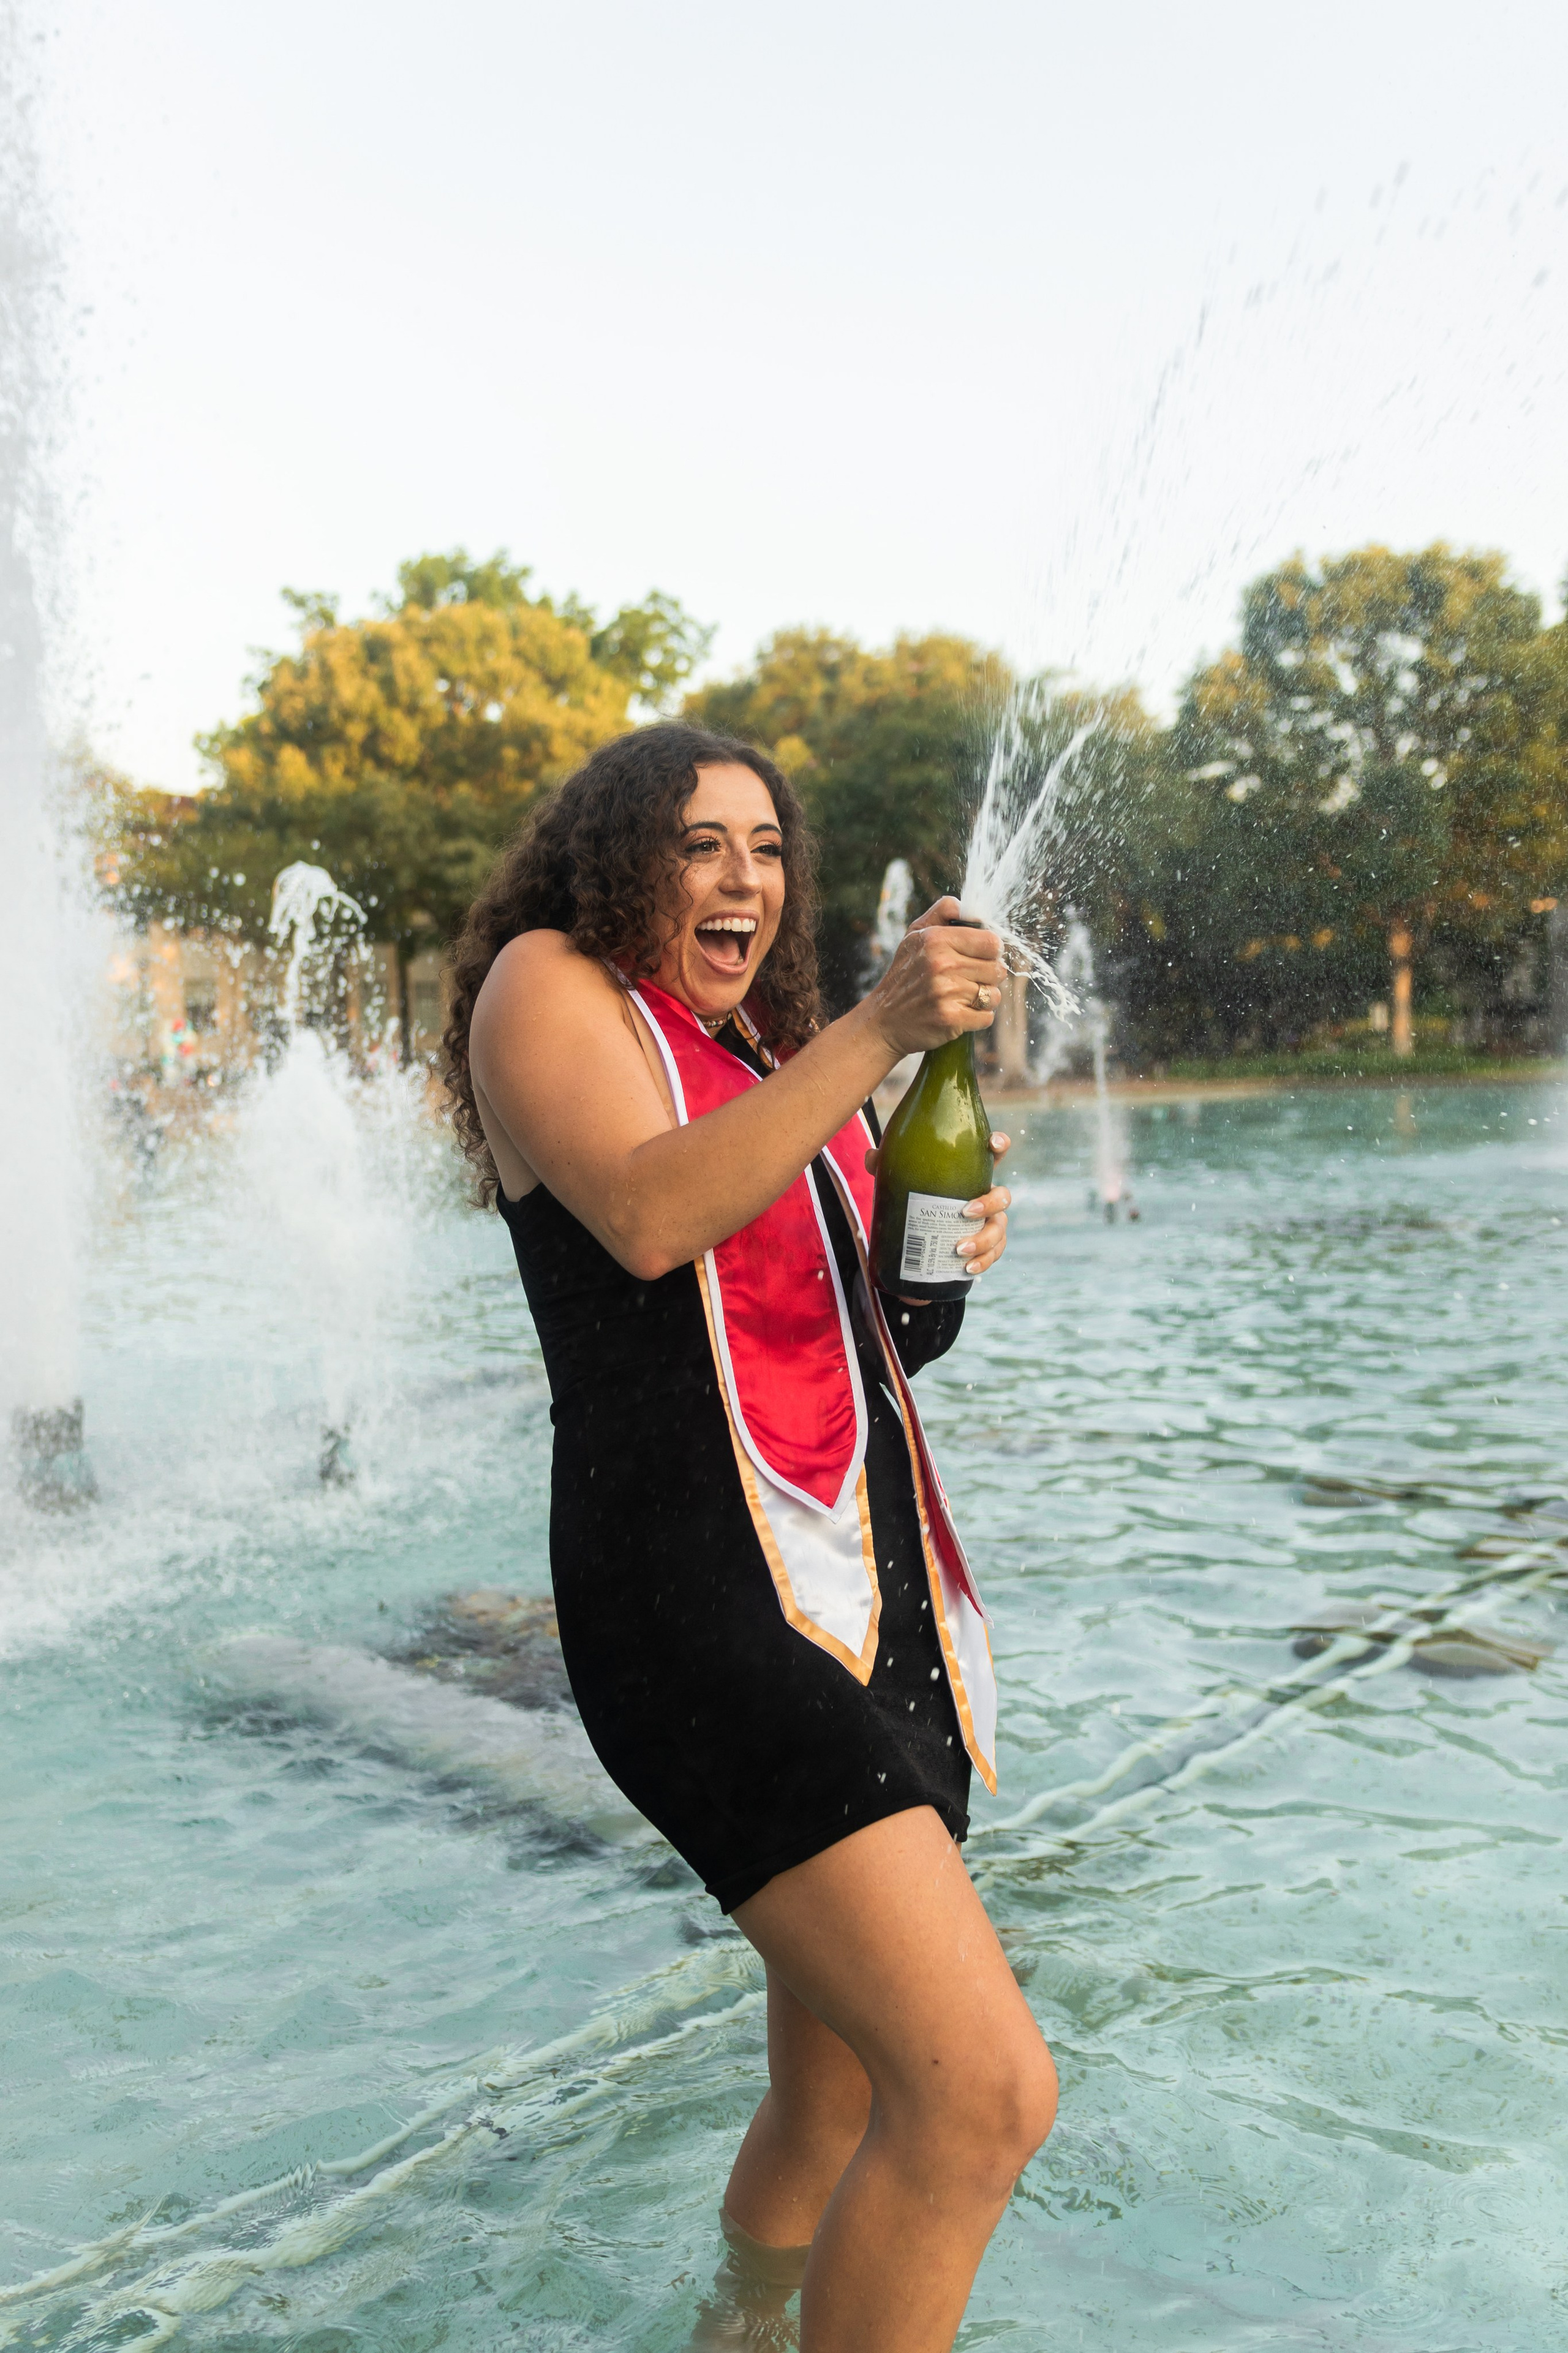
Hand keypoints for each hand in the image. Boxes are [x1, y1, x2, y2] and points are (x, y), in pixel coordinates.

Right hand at [863, 896, 1005, 1057]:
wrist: (883, 1022)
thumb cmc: (904, 976)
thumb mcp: (914, 936)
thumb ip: (941, 912)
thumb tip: (968, 904)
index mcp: (935, 939)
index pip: (992, 942)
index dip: (990, 951)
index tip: (979, 958)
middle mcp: (942, 964)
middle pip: (997, 969)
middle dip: (987, 977)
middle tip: (966, 981)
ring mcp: (946, 993)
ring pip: (994, 995)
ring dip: (983, 999)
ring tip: (960, 998)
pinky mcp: (951, 1019)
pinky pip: (987, 1018)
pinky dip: (977, 1019)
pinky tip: (959, 1014)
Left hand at [864, 1131, 1011, 1285]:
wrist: (920, 1240)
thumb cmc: (917, 1198)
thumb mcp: (902, 1180)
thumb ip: (888, 1165)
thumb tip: (872, 1157)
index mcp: (972, 1175)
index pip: (994, 1154)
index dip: (1000, 1144)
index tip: (993, 1143)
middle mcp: (986, 1197)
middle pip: (1003, 1196)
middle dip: (989, 1204)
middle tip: (964, 1212)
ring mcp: (990, 1223)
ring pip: (999, 1229)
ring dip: (984, 1240)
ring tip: (959, 1249)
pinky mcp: (987, 1247)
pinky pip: (994, 1254)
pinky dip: (983, 1262)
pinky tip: (967, 1268)